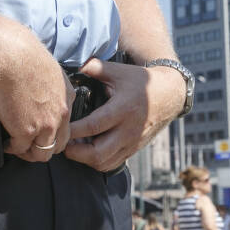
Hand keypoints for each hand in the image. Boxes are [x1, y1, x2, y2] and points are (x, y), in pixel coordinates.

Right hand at [0, 34, 73, 162]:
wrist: (12, 56)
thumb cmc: (24, 54)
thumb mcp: (49, 68)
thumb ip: (51, 83)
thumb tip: (40, 86)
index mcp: (66, 98)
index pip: (66, 125)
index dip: (53, 132)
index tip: (41, 131)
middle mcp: (60, 114)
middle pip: (58, 144)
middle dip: (44, 147)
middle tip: (30, 145)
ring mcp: (44, 125)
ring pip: (42, 153)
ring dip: (29, 153)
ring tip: (17, 148)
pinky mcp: (26, 131)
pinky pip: (20, 149)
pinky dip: (12, 149)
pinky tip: (6, 144)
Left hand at [64, 59, 184, 172]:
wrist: (169, 95)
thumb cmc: (141, 82)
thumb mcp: (119, 71)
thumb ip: (95, 67)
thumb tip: (75, 65)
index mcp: (123, 109)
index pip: (93, 126)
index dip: (73, 130)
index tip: (60, 127)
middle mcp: (128, 130)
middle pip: (97, 153)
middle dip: (75, 152)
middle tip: (62, 142)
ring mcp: (132, 143)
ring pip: (104, 162)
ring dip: (84, 159)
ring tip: (73, 147)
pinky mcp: (133, 150)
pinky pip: (112, 164)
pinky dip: (97, 162)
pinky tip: (88, 151)